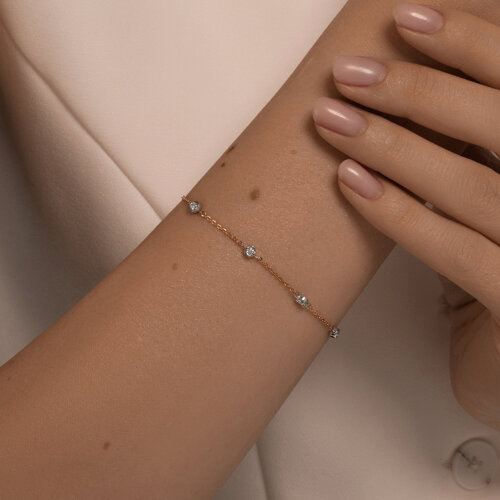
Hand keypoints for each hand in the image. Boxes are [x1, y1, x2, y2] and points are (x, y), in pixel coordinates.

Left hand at [312, 2, 499, 429]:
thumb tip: (416, 78)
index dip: (471, 42)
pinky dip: (400, 215)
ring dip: (393, 148)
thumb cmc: (497, 257)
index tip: (404, 16)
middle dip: (419, 90)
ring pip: (473, 188)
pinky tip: (349, 182)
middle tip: (347, 72)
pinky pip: (457, 255)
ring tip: (330, 119)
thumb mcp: (489, 193)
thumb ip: (472, 144)